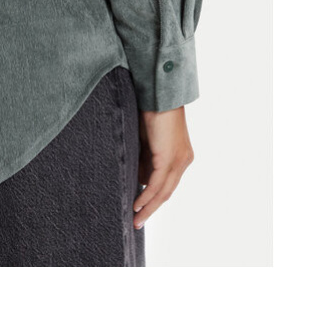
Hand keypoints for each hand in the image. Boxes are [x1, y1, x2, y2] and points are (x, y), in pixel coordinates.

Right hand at [133, 106, 193, 228]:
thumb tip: (140, 178)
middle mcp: (183, 160)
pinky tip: (136, 205)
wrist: (158, 97)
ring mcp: (178, 160)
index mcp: (181, 156)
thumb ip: (147, 160)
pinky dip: (146, 196)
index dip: (155, 198)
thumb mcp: (148, 142)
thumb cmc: (151, 114)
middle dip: (152, 208)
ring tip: (135, 220)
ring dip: (148, 207)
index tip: (142, 208)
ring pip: (163, 192)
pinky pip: (156, 184)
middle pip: (167, 192)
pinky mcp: (168, 159)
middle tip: (138, 222)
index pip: (168, 183)